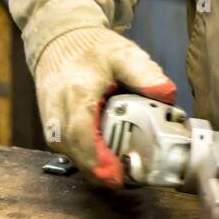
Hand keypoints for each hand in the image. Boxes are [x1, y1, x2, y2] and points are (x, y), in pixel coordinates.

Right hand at [34, 28, 175, 187]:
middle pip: (76, 153)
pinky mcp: (51, 128)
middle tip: (129, 178)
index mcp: (76, 95)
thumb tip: (167, 95)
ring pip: (71, 155)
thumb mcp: (123, 54)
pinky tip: (106, 159)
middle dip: (102, 171)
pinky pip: (69, 150)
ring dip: (95, 166)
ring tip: (121, 172)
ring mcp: (51, 123)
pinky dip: (87, 157)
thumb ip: (145, 74)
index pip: (81, 136)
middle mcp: (57, 114)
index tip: (117, 176)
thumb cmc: (90, 48)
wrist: (58, 40)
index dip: (99, 161)